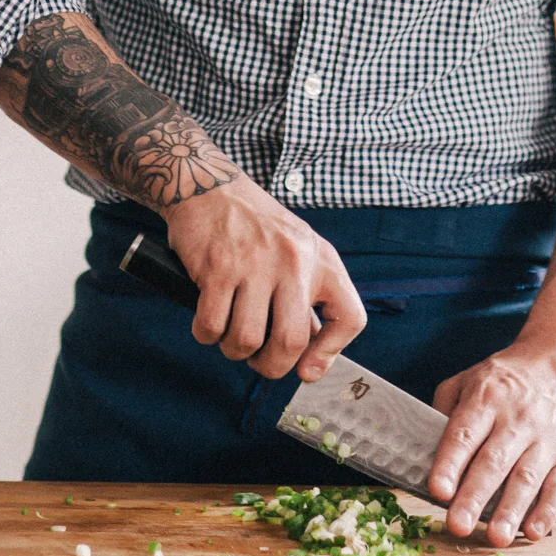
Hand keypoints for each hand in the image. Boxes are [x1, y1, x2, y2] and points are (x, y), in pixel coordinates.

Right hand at [165, 174, 366, 381]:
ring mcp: (255, 264)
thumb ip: (308, 297)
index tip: (308, 368)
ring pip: (246, 341)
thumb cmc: (255, 224)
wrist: (210, 186)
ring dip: (233, 349)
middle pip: (291, 342)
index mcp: (320, 259)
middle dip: (271, 366)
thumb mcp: (297, 250)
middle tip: (258, 359)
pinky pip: (211, 326)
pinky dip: (206, 334)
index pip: (349, 316)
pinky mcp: (218, 268)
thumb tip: (312, 355)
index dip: (331, 353)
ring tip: (230, 334)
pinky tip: (208, 318)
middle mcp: (293, 261)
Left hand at [429, 339, 555, 546]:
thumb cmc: (510, 378)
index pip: (465, 433)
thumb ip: (446, 408)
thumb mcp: (472, 377)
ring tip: (495, 537)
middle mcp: (517, 419)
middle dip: (474, 496)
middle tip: (458, 526)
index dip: (450, 463)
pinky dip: (547, 511)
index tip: (437, 490)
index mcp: (487, 398)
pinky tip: (533, 532)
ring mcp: (547, 438)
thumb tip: (425, 446)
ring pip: (526, 478)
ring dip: (510, 510)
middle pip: (493, 461)